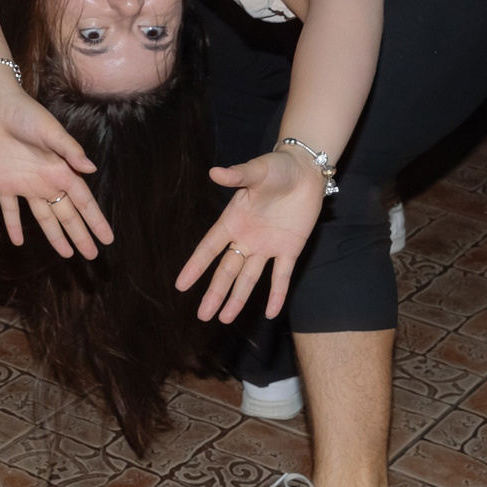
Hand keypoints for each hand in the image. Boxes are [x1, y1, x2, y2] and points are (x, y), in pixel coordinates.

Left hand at [0, 71, 111, 258]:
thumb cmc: (26, 114)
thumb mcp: (51, 130)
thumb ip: (70, 150)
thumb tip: (92, 170)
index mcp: (61, 171)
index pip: (83, 202)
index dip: (96, 221)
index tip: (108, 239)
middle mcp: (47, 182)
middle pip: (67, 215)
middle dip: (80, 236)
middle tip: (92, 256)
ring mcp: (25, 185)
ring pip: (44, 218)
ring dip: (55, 236)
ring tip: (68, 255)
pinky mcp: (3, 185)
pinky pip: (10, 211)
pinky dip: (13, 227)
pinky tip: (19, 243)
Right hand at [175, 145, 325, 322]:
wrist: (306, 171)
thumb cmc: (277, 168)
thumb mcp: (257, 170)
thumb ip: (238, 175)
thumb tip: (214, 172)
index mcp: (233, 221)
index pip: (209, 249)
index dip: (195, 267)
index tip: (180, 285)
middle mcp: (246, 238)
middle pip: (227, 270)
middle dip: (215, 292)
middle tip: (202, 315)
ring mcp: (267, 247)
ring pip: (249, 278)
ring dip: (238, 298)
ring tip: (224, 319)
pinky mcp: (290, 249)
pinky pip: (281, 276)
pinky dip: (277, 294)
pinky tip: (271, 313)